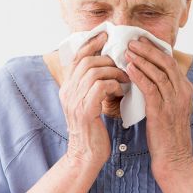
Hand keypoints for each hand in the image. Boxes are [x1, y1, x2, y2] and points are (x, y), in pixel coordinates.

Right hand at [59, 31, 129, 168]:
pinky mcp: (85, 110)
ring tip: (125, 78)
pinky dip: (114, 84)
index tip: (105, 35)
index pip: (76, 56)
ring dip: (114, 72)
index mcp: (67, 87)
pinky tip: (122, 91)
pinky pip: (101, 86)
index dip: (91, 43)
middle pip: (86, 60)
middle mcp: (67, 91)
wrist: (86, 156)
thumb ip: (92, 86)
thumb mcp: (89, 104)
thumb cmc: (92, 131)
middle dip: (107, 58)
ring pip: (94, 71)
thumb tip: (107, 67)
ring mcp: (74, 100)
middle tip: (123, 63)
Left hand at [124, 36, 192, 175]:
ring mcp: (174, 101)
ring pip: (158, 72)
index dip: (155, 50)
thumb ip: (163, 91)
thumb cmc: (167, 134)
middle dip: (148, 50)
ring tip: (127, 51)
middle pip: (165, 63)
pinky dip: (139, 75)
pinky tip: (129, 68)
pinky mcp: (162, 111)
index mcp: (185, 90)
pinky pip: (150, 88)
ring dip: (141, 59)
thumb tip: (147, 76)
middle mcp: (182, 92)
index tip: (141, 41)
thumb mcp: (170, 108)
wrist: (174, 158)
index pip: (170, 63)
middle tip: (132, 41)